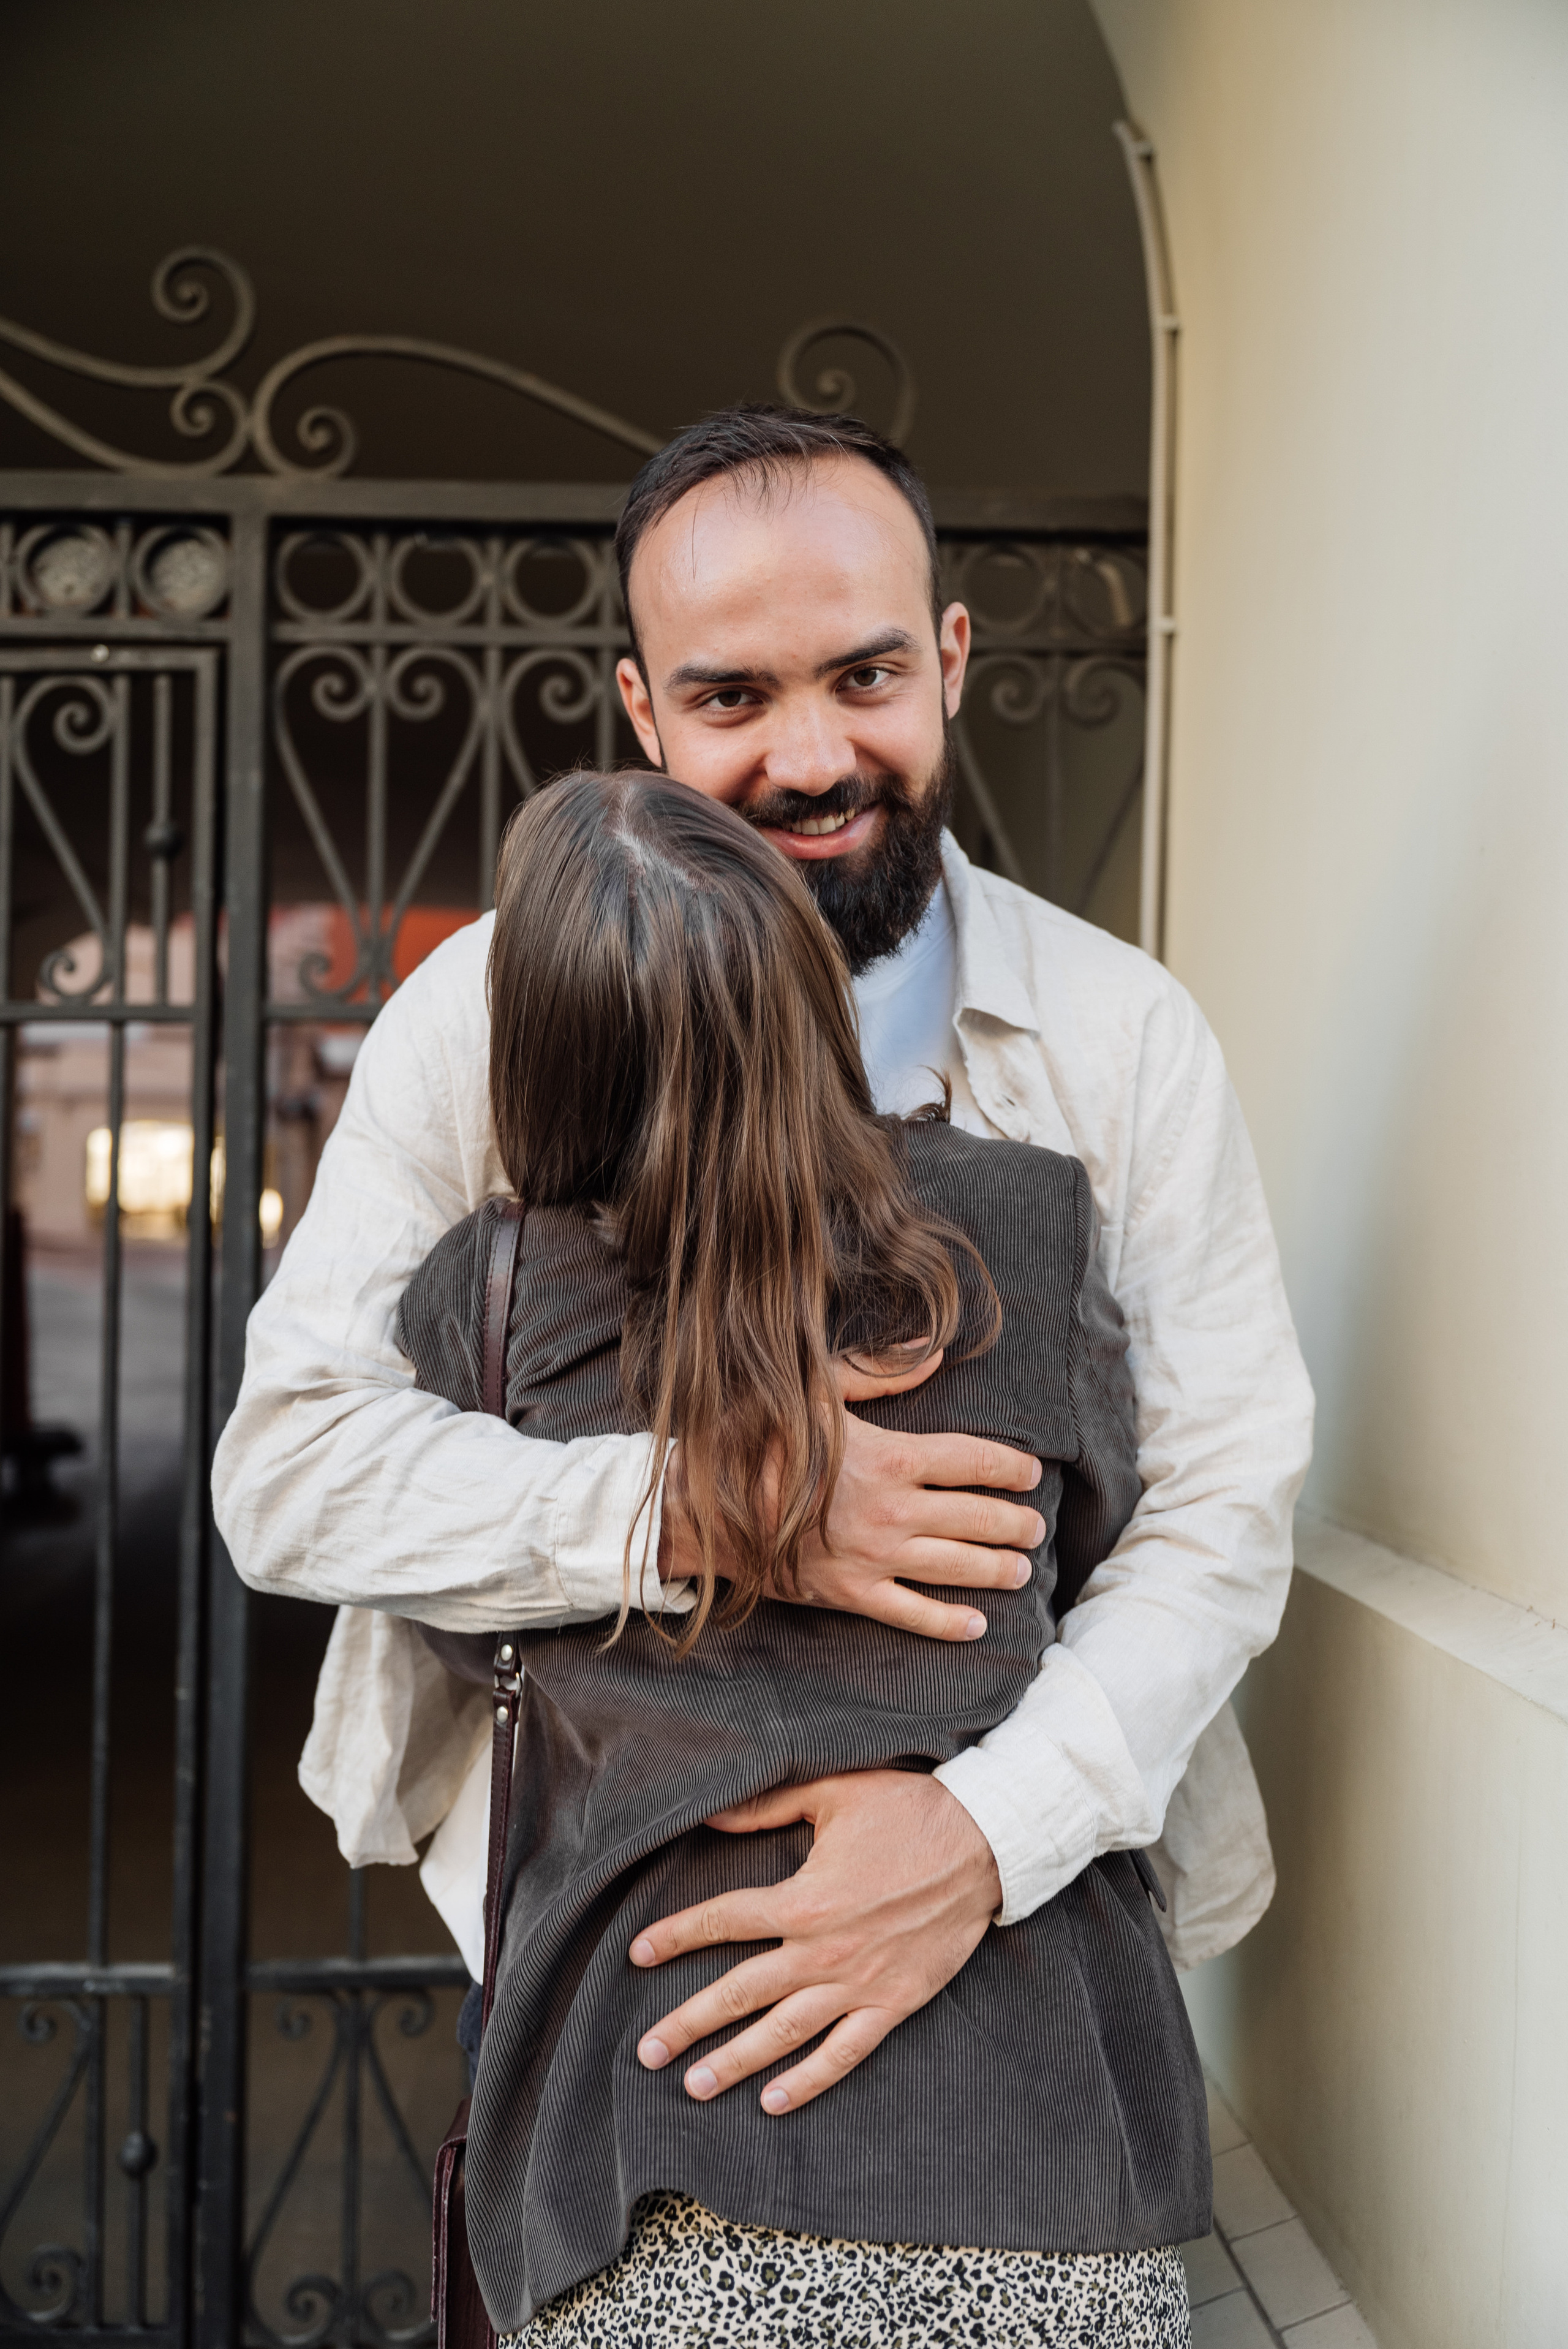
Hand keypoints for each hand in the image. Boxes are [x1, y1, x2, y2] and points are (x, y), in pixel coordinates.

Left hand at [630, 1770, 1001, 2112]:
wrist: (984, 1844)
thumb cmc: (908, 1811)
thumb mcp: (833, 1794)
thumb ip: (768, 1807)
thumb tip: (711, 1812)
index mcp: (803, 1899)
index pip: (724, 1922)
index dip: (676, 1937)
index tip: (638, 1954)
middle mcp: (822, 1951)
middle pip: (740, 1993)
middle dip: (689, 2024)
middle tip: (647, 2052)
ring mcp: (858, 1984)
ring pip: (784, 2033)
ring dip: (736, 2061)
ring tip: (694, 2085)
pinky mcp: (893, 2004)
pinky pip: (844, 2053)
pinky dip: (809, 2081)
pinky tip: (774, 2102)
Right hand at [655, 1352, 1043, 1642]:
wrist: (702, 1505)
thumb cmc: (758, 1438)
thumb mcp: (817, 1390)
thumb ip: (880, 1370)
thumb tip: (935, 1351)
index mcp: (890, 1457)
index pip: (972, 1461)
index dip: (1010, 1468)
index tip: (1031, 1473)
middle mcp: (891, 1511)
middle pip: (975, 1517)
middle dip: (1014, 1523)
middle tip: (1035, 1529)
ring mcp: (873, 1556)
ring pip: (955, 1567)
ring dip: (995, 1569)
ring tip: (1020, 1569)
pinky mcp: (849, 1593)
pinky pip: (911, 1614)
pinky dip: (948, 1622)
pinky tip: (976, 1624)